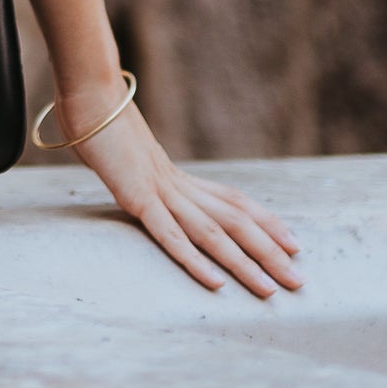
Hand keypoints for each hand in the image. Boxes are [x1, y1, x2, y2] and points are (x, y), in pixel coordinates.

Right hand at [60, 96, 301, 300]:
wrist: (88, 97)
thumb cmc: (100, 123)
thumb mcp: (126, 155)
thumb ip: (138, 171)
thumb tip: (135, 177)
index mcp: (179, 175)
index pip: (236, 201)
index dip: (267, 222)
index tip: (294, 244)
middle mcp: (179, 184)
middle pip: (236, 221)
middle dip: (270, 253)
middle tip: (298, 282)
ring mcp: (160, 191)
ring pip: (214, 233)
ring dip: (245, 263)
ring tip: (270, 290)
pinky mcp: (137, 197)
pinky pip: (170, 235)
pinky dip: (195, 260)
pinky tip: (216, 283)